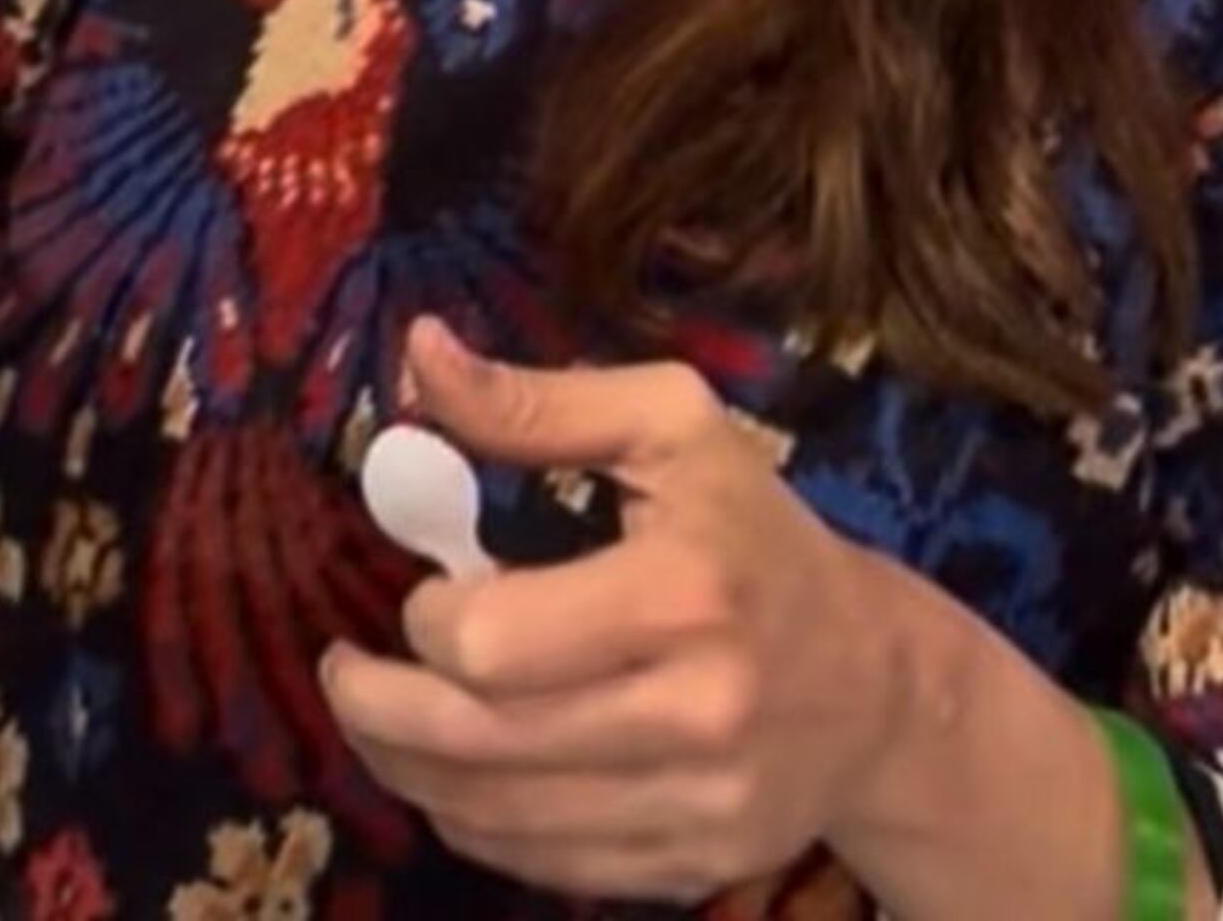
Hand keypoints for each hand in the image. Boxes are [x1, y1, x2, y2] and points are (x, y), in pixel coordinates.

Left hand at [321, 318, 910, 906]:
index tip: (423, 590)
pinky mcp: (692, 868)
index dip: (425, 618)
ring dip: (403, 768)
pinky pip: (538, 864)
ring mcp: (698, 809)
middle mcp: (696, 718)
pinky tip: (452, 772)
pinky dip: (470, 822)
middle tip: (343, 669)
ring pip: (491, 818)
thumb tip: (422, 353)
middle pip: (474, 742)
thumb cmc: (755, 535)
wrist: (879, 688)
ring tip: (378, 717)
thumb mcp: (669, 429)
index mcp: (683, 597)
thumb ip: (536, 401)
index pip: (489, 645)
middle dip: (374, 706)